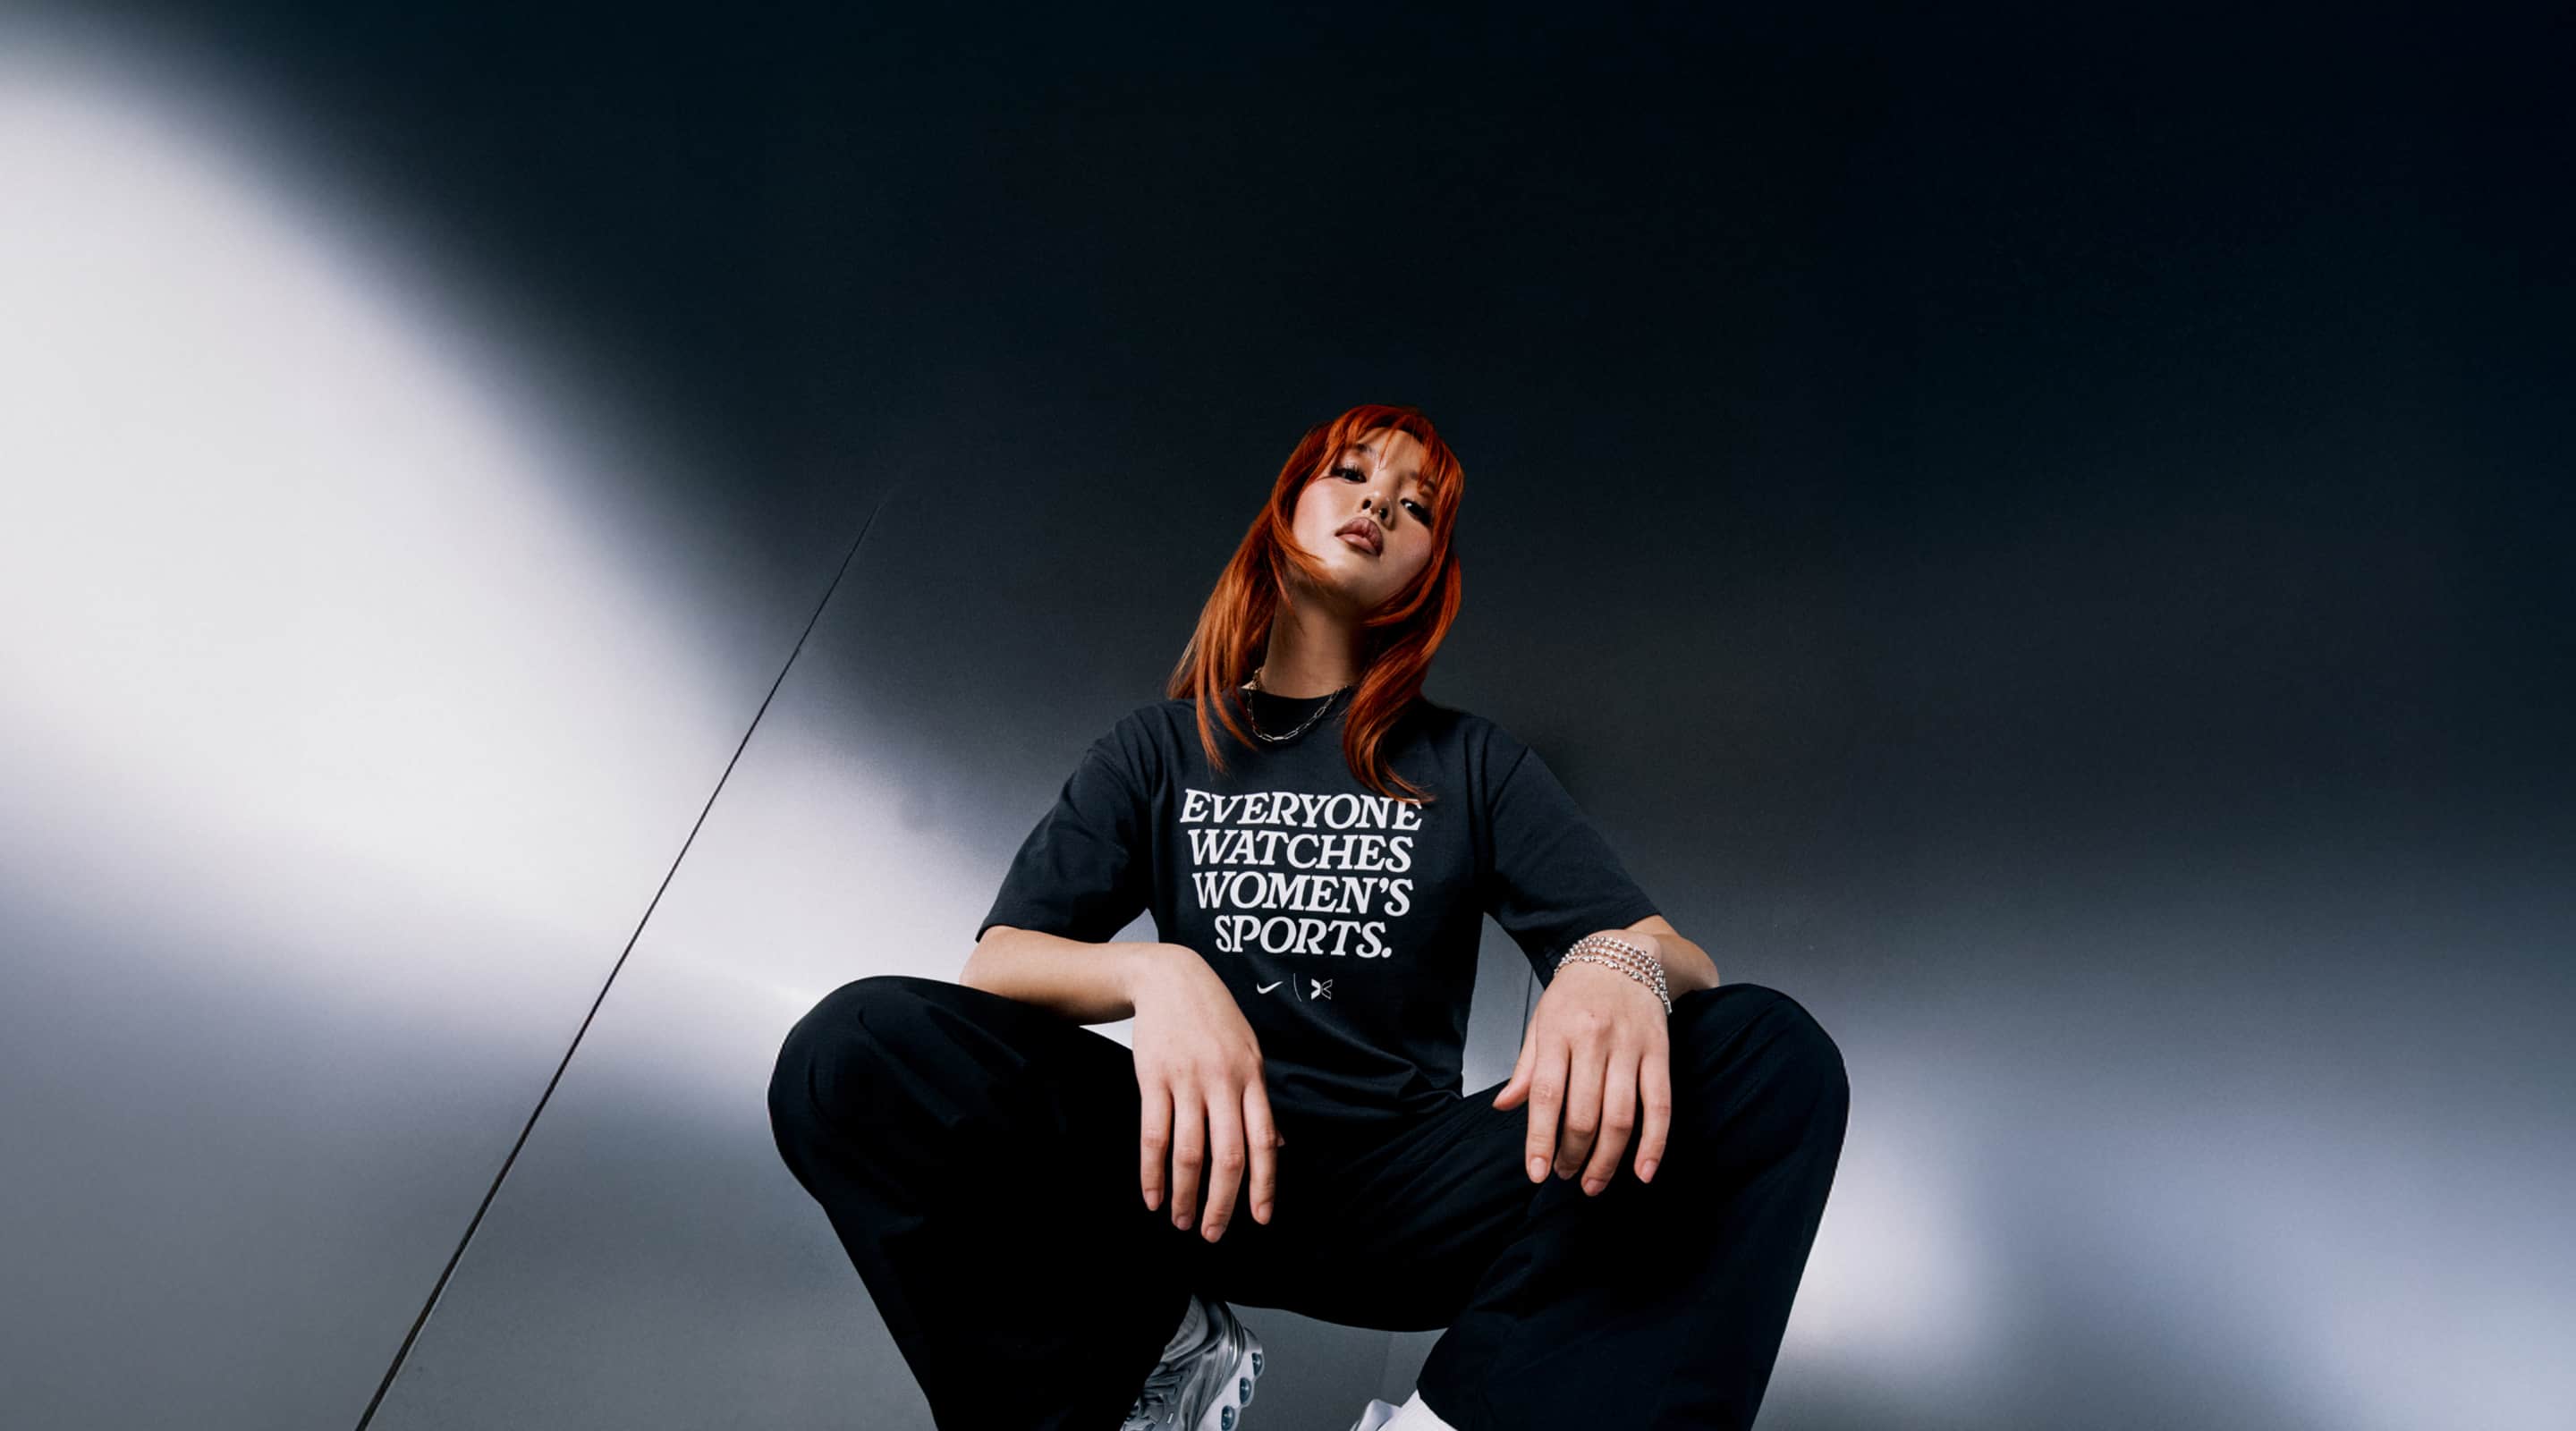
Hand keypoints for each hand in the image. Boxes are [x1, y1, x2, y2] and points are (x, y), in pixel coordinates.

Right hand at [1127, 945, 1284, 1241]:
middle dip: (1222, 1203)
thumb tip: (1278, 1146)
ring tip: (1180, 1221)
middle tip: (1213, 1233)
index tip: (1260, 1219)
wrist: (1171, 977)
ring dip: (1184, 1195)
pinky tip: (1151, 1196)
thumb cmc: (1214, 1018)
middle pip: (1228, 1156)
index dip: (1263, 1185)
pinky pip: (1153, 1136)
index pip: (1264, 1142)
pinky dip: (1151, 1173)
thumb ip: (1259, 1101)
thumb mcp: (1249, 1052)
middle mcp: (1224, 1082)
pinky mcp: (1154, 1078)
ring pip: (1189, 1152)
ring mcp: (1188, 1080)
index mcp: (1253, 1079)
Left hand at [1492, 937, 1672, 1194]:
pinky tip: (1643, 1171)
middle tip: (1564, 1175)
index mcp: (1558, 1032)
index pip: (1547, 1096)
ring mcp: (1630, 1047)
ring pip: (1621, 1117)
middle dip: (1572, 1155)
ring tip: (1593, 1182)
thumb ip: (1527, 1067)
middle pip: (1584, 1114)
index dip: (1541, 1140)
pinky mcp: (1660, 1052)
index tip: (1537, 1173)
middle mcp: (1594, 1040)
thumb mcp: (1542, 1020)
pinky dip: (1654, 1144)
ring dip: (1607, 1160)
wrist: (1625, 953)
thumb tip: (1505, 1106)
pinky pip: (1660, 1105)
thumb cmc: (1577, 992)